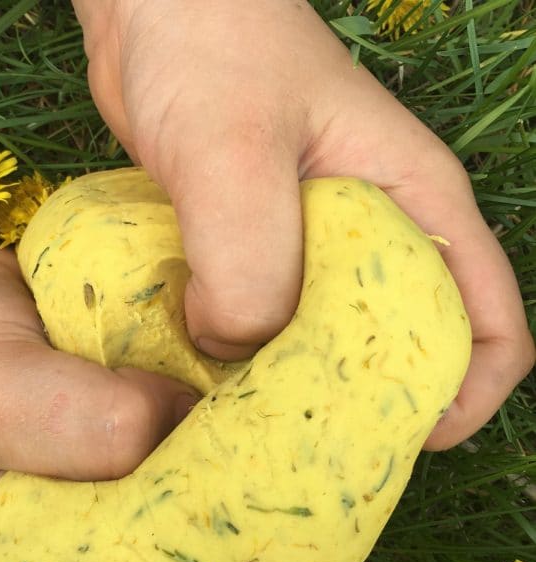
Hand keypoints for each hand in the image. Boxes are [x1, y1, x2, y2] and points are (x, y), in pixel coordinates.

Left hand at [73, 0, 533, 448]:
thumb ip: (250, 259)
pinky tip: (191, 376)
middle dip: (355, 404)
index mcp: (410, 206)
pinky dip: (229, 355)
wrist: (148, 8)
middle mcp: (364, 236)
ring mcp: (299, 246)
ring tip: (235, 425)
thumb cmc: (210, 47)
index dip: (464, 392)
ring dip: (281, 385)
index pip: (484, 320)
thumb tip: (233, 347)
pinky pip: (251, 319)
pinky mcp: (242, 248)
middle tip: (297, 447)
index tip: (407, 439)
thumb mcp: (235, 150)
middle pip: (391, 346)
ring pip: (313, 340)